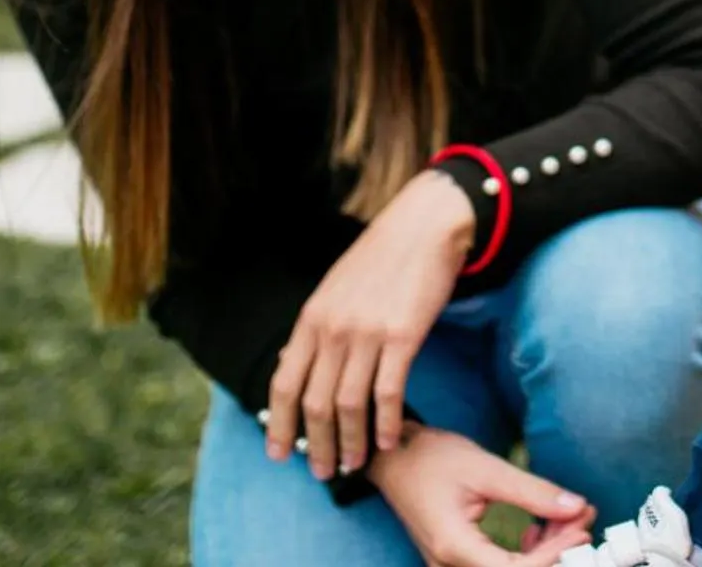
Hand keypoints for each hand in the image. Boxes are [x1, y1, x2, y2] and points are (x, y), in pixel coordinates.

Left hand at [266, 169, 476, 478]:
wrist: (422, 227)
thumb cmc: (380, 259)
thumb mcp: (332, 290)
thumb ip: (315, 329)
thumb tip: (291, 366)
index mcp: (311, 319)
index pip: (284, 383)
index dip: (279, 424)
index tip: (279, 454)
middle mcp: (333, 329)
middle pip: (314, 403)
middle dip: (316, 445)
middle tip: (324, 473)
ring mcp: (367, 333)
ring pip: (349, 405)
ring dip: (351, 442)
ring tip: (355, 465)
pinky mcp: (402, 336)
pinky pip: (389, 392)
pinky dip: (386, 423)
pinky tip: (388, 441)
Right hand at [372, 424, 596, 566]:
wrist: (393, 458)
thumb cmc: (431, 459)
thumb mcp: (486, 469)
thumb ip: (532, 491)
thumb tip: (576, 506)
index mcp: (454, 546)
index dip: (554, 554)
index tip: (582, 530)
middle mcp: (449, 565)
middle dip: (555, 551)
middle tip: (583, 519)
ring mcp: (450, 565)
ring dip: (543, 551)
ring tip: (566, 518)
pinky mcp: (456, 559)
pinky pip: (496, 566)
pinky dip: (524, 552)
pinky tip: (536, 530)